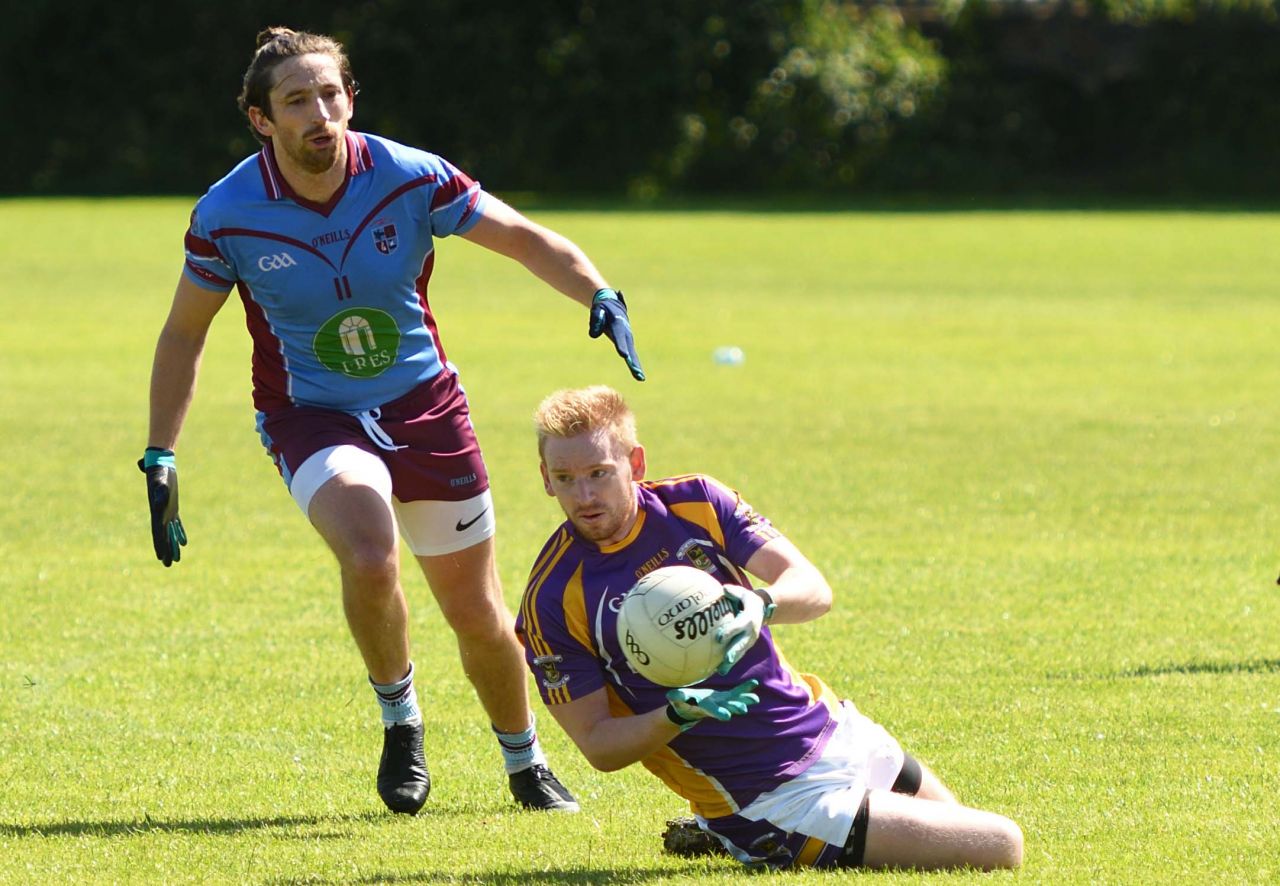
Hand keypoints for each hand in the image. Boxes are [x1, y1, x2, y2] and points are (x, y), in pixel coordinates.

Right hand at [138, 447, 186, 565]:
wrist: (160, 465)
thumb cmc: (159, 473)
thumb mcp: (160, 483)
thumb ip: (160, 493)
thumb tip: (161, 502)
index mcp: (156, 512)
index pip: (158, 533)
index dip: (159, 545)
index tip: (161, 558)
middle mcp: (160, 514)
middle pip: (163, 536)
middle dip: (166, 550)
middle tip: (168, 565)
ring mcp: (166, 512)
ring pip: (171, 533)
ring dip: (173, 545)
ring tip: (177, 559)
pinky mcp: (172, 507)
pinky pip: (176, 524)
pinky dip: (179, 533)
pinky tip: (183, 542)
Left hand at [588, 289, 644, 380]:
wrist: (614, 306)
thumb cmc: (603, 309)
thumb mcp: (597, 310)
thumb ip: (596, 319)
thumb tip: (593, 335)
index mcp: (618, 325)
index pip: (619, 338)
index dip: (621, 346)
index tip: (624, 356)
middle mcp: (626, 334)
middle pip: (629, 349)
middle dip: (633, 362)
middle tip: (637, 372)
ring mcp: (628, 339)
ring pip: (633, 355)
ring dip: (636, 366)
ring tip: (640, 377)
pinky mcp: (627, 344)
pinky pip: (632, 356)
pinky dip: (635, 365)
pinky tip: (638, 376)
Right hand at [666, 679, 759, 729]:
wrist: (689, 708)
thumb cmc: (681, 704)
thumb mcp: (677, 700)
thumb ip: (676, 698)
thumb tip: (671, 696)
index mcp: (704, 708)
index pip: (711, 711)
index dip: (718, 713)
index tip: (726, 717)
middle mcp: (715, 707)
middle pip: (726, 708)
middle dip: (734, 708)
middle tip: (743, 710)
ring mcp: (721, 702)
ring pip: (734, 701)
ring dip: (744, 700)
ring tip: (755, 699)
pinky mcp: (724, 697)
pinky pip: (736, 692)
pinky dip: (744, 689)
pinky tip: (754, 683)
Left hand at [715, 586, 775, 674]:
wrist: (762, 610)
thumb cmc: (748, 600)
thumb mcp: (744, 593)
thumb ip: (734, 592)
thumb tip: (724, 588)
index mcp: (749, 620)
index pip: (738, 627)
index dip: (729, 632)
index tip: (719, 637)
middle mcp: (751, 633)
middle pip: (741, 645)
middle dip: (734, 653)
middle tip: (726, 660)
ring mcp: (749, 641)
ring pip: (740, 653)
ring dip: (730, 663)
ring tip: (720, 671)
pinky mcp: (745, 646)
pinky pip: (737, 655)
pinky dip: (729, 663)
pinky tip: (717, 670)